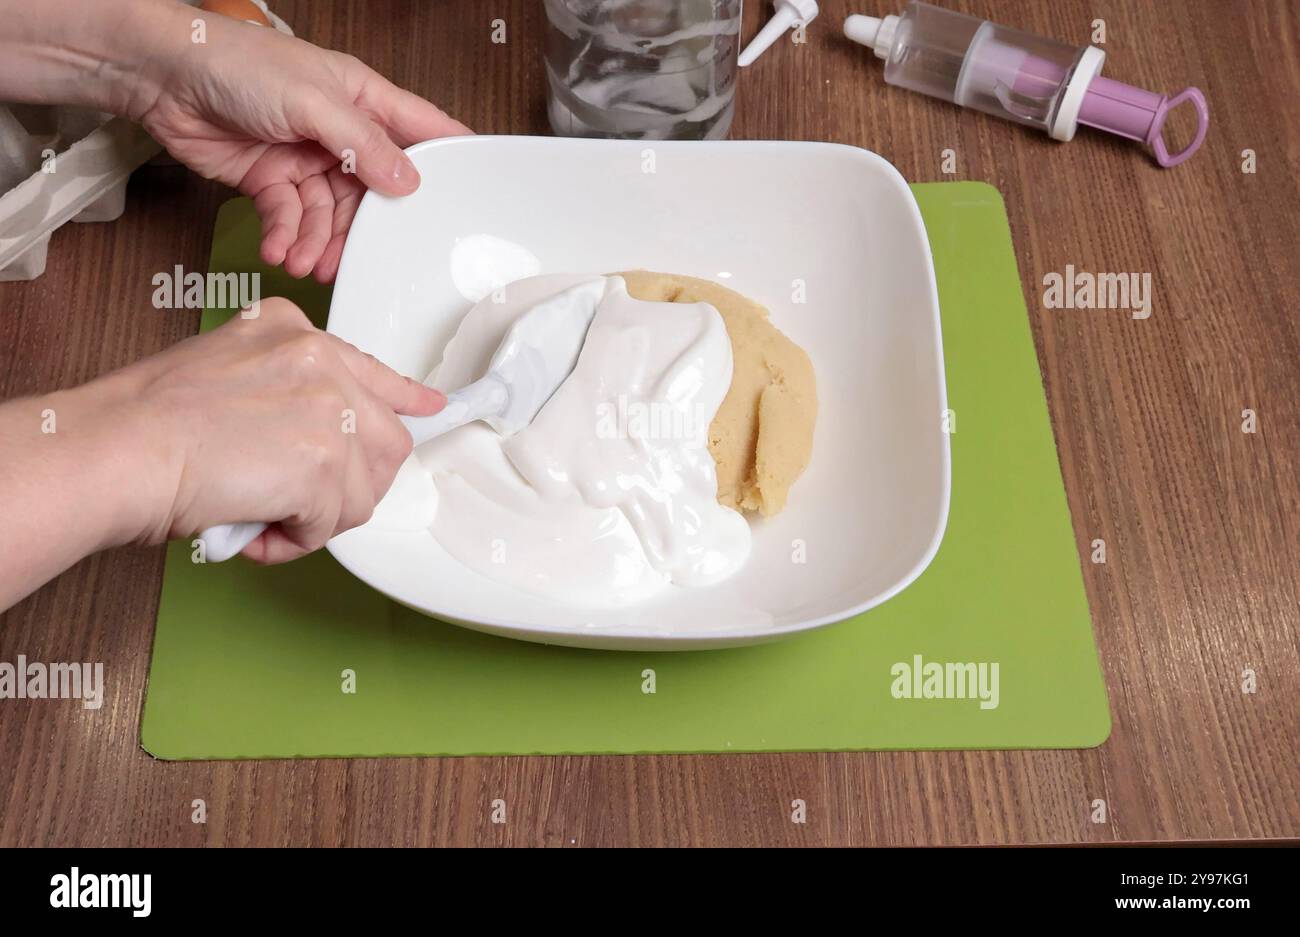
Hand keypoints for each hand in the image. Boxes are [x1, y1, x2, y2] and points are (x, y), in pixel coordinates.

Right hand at [101, 299, 443, 562]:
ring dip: (317, 517)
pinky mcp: (324, 464)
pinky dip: (292, 541)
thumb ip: (283, 389)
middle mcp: (321, 361)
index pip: (372, 371)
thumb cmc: (147, 422)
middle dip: (348, 485)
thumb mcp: (227, 371)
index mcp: (295, 332)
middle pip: (383, 442)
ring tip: (262, 513)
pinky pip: (330, 525)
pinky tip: (252, 526)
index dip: (402, 400)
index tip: (428, 408)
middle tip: (296, 502)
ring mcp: (329, 410)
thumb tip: (320, 431)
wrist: (117, 447)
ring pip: (362, 491)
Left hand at [135, 8, 469, 280]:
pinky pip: (290, 219)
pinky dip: (284, 237)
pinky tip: (278, 249)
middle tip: (357, 258)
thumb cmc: (236, 63)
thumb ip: (363, 144)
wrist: (163, 76)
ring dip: (317, 242)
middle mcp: (340, 132)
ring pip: (329, 215)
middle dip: (362, 230)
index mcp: (363, 99)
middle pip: (371, 192)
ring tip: (304, 261)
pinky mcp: (271, 181)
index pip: (420, 130)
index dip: (448, 160)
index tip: (471, 196)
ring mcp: (305, 159)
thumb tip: (408, 182)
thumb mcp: (313, 101)